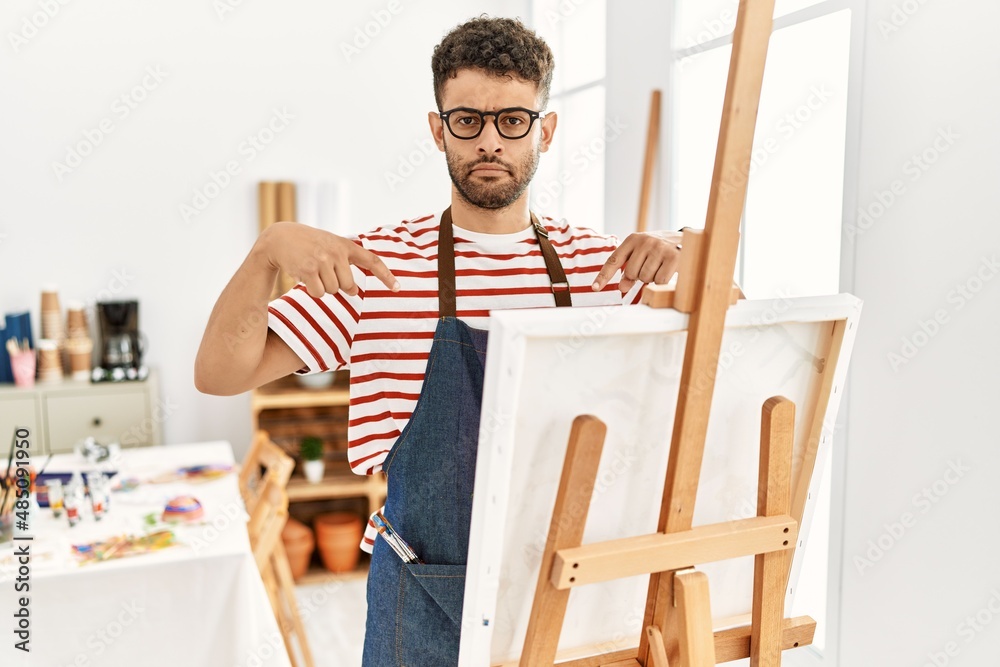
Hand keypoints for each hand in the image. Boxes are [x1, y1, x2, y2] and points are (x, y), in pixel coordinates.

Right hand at [257, 222, 399, 297]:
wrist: (280, 238)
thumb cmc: (309, 245)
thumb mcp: (331, 248)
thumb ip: (346, 266)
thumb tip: (354, 292)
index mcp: (346, 245)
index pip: (372, 261)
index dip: (386, 276)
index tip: (398, 288)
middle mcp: (337, 251)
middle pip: (348, 286)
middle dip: (337, 286)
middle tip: (323, 272)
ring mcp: (323, 260)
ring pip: (333, 291)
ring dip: (322, 287)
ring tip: (312, 270)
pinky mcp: (309, 269)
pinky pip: (319, 293)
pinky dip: (312, 291)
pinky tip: (304, 276)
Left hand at [592, 230, 683, 293]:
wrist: (686, 239)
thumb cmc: (659, 250)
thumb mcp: (641, 255)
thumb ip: (628, 269)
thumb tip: (622, 287)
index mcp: (633, 240)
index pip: (614, 260)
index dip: (604, 276)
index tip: (595, 288)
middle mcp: (645, 241)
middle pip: (631, 273)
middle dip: (639, 276)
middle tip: (650, 267)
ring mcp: (659, 248)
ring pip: (645, 278)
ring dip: (651, 279)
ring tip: (659, 267)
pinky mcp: (673, 257)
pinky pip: (660, 281)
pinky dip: (662, 281)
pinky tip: (668, 270)